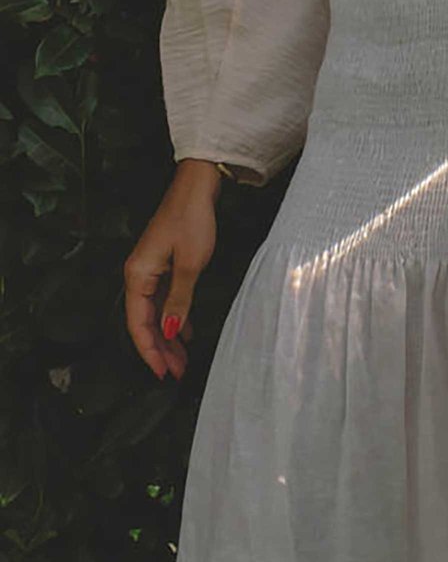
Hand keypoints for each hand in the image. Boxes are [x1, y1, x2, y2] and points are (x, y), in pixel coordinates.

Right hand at [122, 162, 220, 382]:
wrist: (197, 186)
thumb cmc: (192, 221)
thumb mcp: (190, 265)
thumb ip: (179, 301)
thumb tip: (171, 332)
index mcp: (137, 276)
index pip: (138, 324)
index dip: (150, 351)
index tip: (162, 374)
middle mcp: (139, 274)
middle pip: (144, 321)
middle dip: (160, 349)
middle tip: (177, 373)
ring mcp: (151, 269)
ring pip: (155, 312)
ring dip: (168, 336)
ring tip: (182, 360)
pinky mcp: (164, 264)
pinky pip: (165, 299)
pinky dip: (175, 317)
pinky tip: (187, 332)